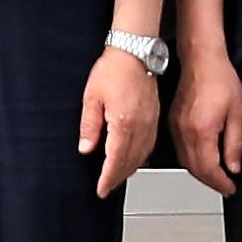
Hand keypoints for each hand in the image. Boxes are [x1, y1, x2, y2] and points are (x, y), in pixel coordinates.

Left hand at [76, 51, 162, 198]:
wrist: (135, 51)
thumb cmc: (114, 69)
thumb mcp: (92, 98)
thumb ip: (90, 126)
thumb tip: (86, 148)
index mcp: (123, 124)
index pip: (115, 160)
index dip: (107, 178)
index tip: (101, 189)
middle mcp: (140, 127)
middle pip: (130, 162)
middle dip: (118, 178)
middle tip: (107, 187)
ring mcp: (150, 123)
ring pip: (141, 156)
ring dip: (130, 169)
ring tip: (119, 177)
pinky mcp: (154, 117)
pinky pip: (149, 145)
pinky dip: (141, 157)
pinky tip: (135, 158)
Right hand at [173, 51, 241, 193]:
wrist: (201, 60)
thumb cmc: (220, 79)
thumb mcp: (237, 113)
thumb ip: (235, 144)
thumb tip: (233, 167)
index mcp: (201, 131)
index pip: (209, 170)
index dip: (222, 183)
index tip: (232, 188)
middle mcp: (184, 133)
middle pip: (195, 170)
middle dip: (211, 182)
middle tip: (226, 185)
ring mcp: (176, 128)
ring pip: (186, 162)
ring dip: (201, 173)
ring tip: (217, 176)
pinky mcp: (173, 123)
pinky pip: (180, 151)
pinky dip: (192, 161)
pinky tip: (203, 160)